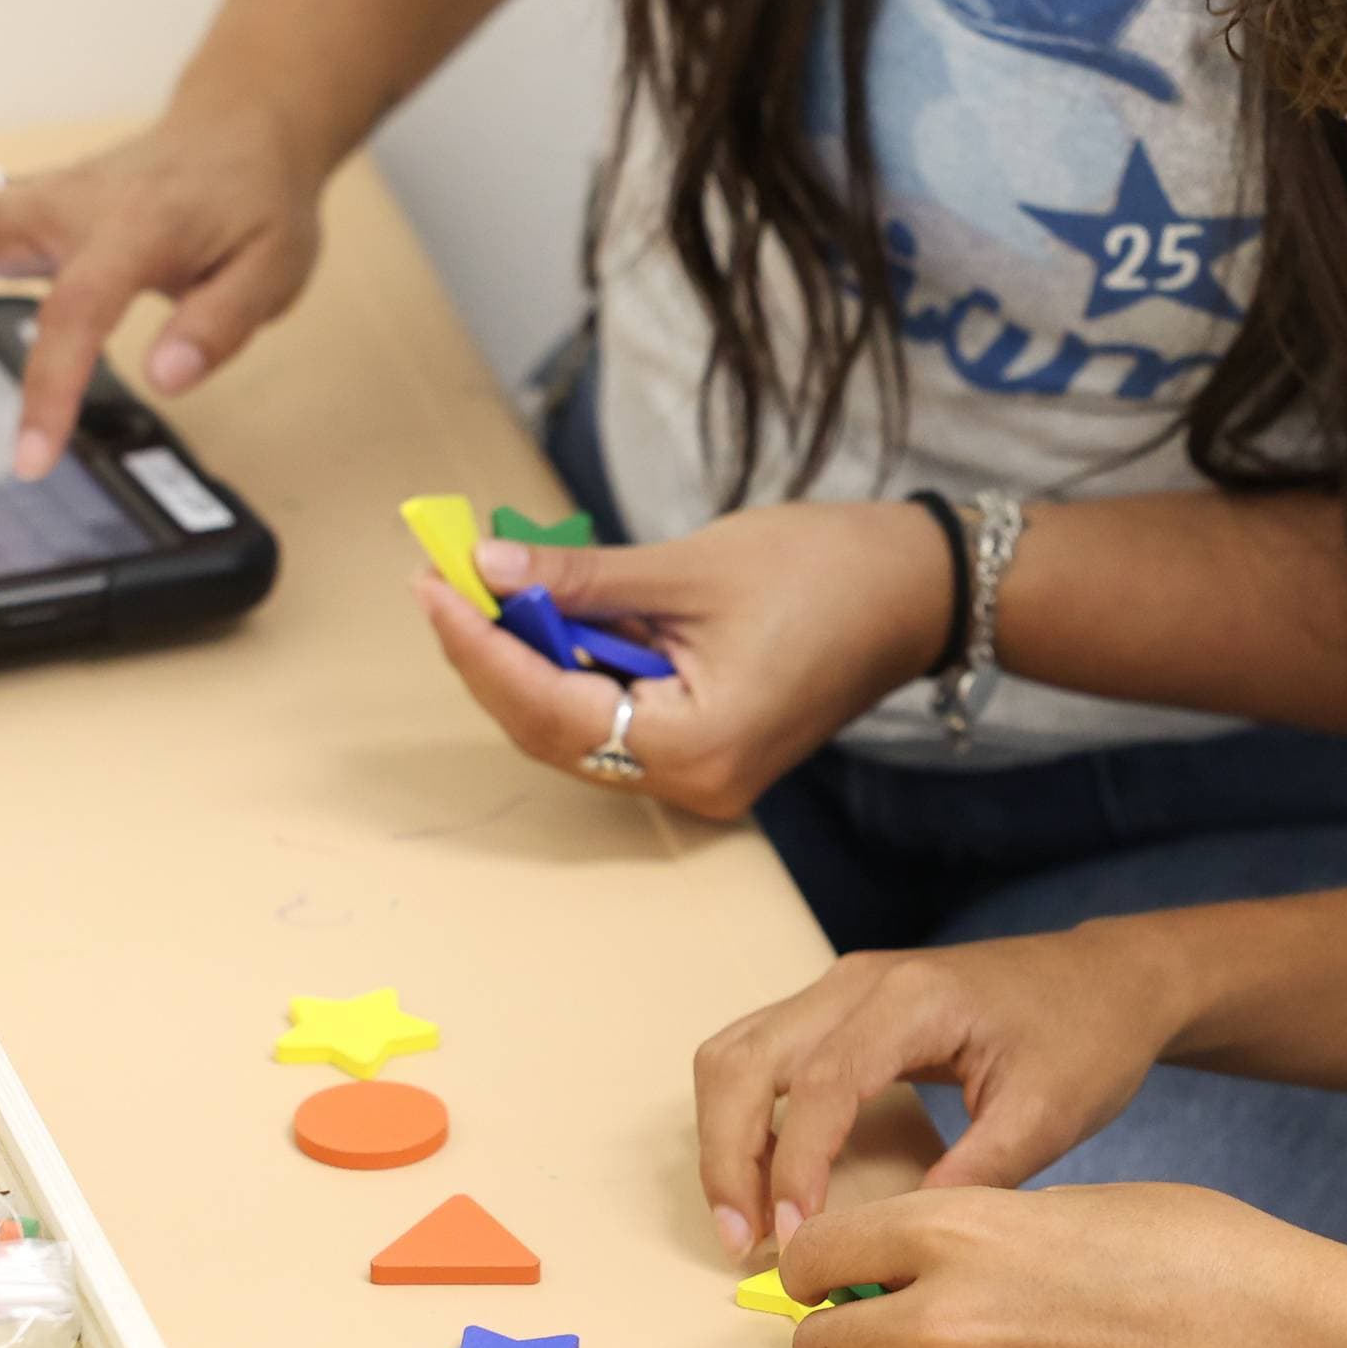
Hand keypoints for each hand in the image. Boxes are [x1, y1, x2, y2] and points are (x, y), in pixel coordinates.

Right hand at [0, 102, 327, 476]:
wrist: (240, 134)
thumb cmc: (252, 205)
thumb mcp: (273, 270)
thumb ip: (219, 324)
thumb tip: (167, 375)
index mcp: (142, 225)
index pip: (80, 306)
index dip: (50, 384)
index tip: (29, 456)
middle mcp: (75, 199)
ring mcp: (40, 192)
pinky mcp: (18, 198)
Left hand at [410, 500, 953, 819]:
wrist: (915, 592)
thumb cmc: (825, 572)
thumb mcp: (689, 566)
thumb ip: (580, 578)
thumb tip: (484, 568)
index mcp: (697, 745)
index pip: (550, 707)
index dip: (480, 648)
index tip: (431, 586)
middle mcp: (694, 782)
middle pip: (551, 728)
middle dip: (489, 655)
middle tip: (439, 580)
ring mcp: (699, 775)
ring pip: (574, 727)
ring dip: (524, 661)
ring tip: (475, 590)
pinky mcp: (703, 752)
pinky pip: (610, 718)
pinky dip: (570, 669)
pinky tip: (538, 615)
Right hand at [689, 927, 1190, 1258]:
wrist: (1108, 976)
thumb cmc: (1086, 1035)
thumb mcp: (1047, 1114)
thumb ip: (974, 1174)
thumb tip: (895, 1241)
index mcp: (912, 1000)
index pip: (820, 1083)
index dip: (796, 1166)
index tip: (795, 1240)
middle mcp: (857, 981)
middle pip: (745, 1060)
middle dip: (729, 1156)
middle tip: (744, 1243)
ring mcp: (840, 988)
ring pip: (735, 1052)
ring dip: (724, 1137)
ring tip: (745, 1222)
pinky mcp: (838, 1007)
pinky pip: (758, 1053)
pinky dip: (742, 1116)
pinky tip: (765, 1181)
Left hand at [779, 1184, 1346, 1347]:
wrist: (1266, 1347)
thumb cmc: (1184, 1254)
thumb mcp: (1056, 1205)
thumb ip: (965, 1234)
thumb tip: (901, 1265)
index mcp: (950, 1232)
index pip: (814, 1258)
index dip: (817, 1270)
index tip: (832, 1279)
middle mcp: (939, 1320)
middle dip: (838, 1342)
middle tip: (879, 1334)